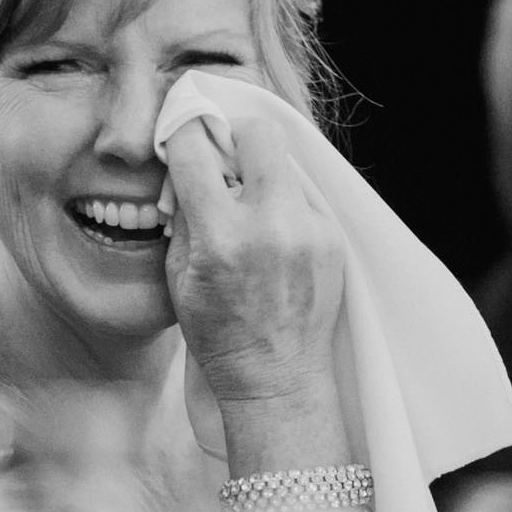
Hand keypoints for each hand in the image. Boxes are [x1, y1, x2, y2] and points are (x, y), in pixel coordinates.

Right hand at [160, 115, 345, 411]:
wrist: (277, 378)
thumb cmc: (218, 334)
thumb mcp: (178, 276)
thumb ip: (182, 213)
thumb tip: (188, 162)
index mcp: (222, 238)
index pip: (197, 150)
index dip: (184, 132)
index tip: (183, 133)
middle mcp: (271, 226)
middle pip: (259, 133)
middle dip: (235, 136)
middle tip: (224, 157)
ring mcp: (310, 230)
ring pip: (286, 162)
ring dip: (262, 171)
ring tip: (248, 206)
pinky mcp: (333, 238)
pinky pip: (304, 195)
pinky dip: (283, 202)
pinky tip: (273, 234)